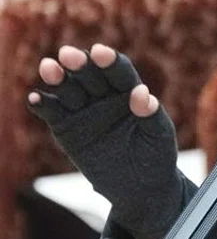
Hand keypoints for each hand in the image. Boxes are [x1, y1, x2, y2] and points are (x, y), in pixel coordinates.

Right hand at [27, 44, 182, 237]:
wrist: (139, 186)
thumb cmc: (156, 155)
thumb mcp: (159, 135)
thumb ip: (151, 114)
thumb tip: (142, 92)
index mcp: (130, 92)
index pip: (119, 72)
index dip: (110, 62)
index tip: (99, 52)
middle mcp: (105, 97)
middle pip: (91, 76)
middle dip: (80, 65)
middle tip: (68, 54)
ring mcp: (84, 111)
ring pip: (69, 90)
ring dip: (58, 78)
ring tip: (49, 67)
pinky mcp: (67, 129)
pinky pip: (53, 114)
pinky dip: (43, 106)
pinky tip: (36, 98)